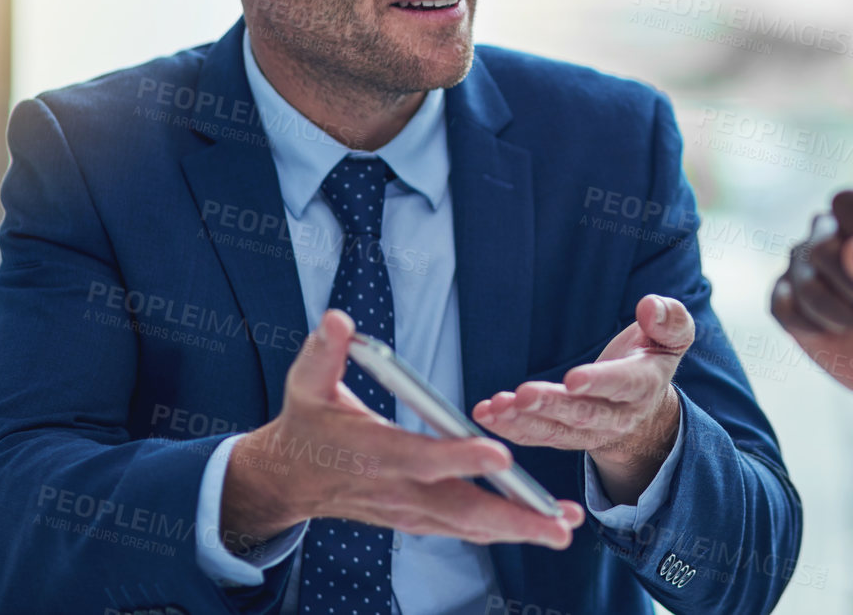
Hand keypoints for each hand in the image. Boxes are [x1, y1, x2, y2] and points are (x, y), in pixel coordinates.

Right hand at [220, 309, 584, 553]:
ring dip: (519, 529)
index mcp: (373, 453)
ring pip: (469, 526)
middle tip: (558, 522)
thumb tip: (338, 321)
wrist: (288, 481)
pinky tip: (540, 526)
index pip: (421, 458)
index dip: (459, 459)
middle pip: (459, 509)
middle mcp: (396, 489)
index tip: (500, 455)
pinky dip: (502, 531)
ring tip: (564, 527)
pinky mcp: (416, 519)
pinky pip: (464, 529)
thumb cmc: (306, 425)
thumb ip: (324, 352)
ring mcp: (408, 511)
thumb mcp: (306, 384)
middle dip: (512, 517)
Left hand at [472, 294, 692, 503]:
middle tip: (523, 394)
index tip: (573, 378)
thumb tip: (650, 306)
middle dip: (552, 405)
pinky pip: (538, 437)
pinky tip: (487, 414)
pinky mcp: (566, 438)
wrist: (645, 409)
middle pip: (584, 413)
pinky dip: (511, 428)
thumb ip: (669, 320)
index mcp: (643, 385)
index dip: (599, 381)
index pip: (623, 384)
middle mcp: (618, 416)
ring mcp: (590, 432)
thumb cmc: (651, 360)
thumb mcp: (672, 337)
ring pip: (556, 430)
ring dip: (524, 420)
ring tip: (496, 407)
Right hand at [771, 189, 852, 404]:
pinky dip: (813, 328)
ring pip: (804, 283)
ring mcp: (802, 265)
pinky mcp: (784, 299)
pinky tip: (831, 330)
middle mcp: (828, 233)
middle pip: (822, 248)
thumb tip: (852, 250)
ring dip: (837, 314)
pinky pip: (782, 307)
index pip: (848, 201)